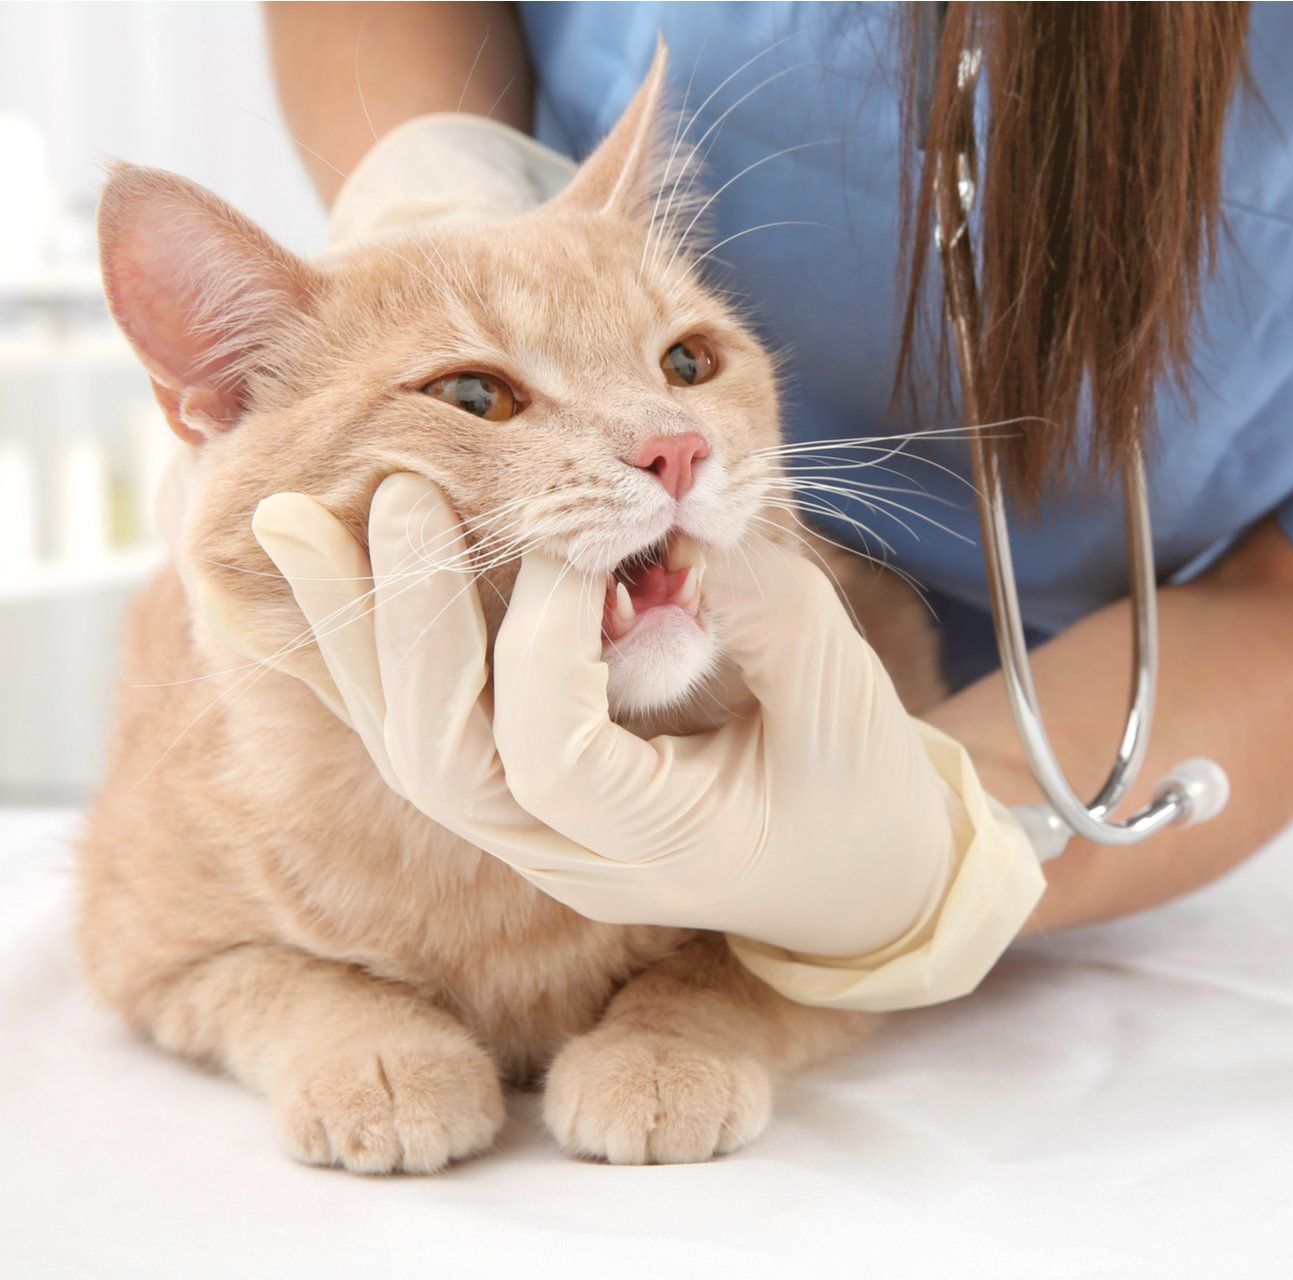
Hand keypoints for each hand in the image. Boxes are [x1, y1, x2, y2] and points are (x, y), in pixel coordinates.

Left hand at [250, 475, 1041, 1004]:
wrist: (854, 878)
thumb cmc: (858, 787)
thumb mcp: (845, 701)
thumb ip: (768, 612)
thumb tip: (686, 505)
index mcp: (660, 849)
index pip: (555, 754)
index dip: (552, 636)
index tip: (591, 533)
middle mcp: (567, 857)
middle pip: (441, 760)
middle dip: (412, 626)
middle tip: (398, 497)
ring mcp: (527, 835)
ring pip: (406, 744)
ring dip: (354, 630)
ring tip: (297, 518)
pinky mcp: (514, 795)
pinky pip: (414, 727)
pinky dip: (361, 650)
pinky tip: (315, 572)